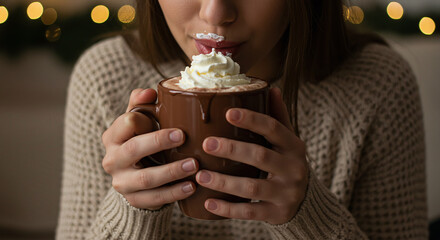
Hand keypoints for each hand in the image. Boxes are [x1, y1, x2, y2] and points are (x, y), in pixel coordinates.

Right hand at [101, 88, 198, 209]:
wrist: (135, 178)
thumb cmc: (141, 140)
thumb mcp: (138, 121)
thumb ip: (141, 104)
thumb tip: (150, 92)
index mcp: (113, 136)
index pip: (126, 123)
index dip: (145, 120)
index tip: (169, 120)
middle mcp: (112, 160)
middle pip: (133, 150)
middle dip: (158, 142)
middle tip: (183, 136)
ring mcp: (122, 183)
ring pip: (146, 178)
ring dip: (172, 171)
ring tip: (194, 165)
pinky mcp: (134, 200)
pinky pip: (155, 199)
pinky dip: (174, 193)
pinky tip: (191, 187)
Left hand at [195, 87, 307, 224]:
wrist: (305, 200)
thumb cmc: (287, 162)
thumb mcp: (288, 141)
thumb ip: (278, 117)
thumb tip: (271, 88)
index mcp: (293, 146)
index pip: (273, 128)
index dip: (251, 120)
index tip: (228, 113)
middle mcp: (293, 168)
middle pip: (260, 156)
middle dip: (232, 149)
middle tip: (206, 144)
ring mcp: (286, 193)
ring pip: (252, 188)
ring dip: (224, 182)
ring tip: (200, 176)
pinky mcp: (277, 213)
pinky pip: (250, 212)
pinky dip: (228, 209)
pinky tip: (208, 203)